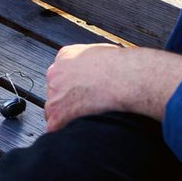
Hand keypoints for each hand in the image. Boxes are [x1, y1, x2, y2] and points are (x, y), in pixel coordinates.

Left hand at [44, 44, 181, 131]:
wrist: (128, 79)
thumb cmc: (125, 67)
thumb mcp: (106, 53)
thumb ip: (95, 61)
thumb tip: (104, 69)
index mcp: (66, 56)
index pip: (61, 73)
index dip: (73, 85)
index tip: (84, 92)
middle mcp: (56, 73)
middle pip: (56, 90)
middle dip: (69, 99)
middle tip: (87, 106)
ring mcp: (55, 93)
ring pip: (54, 108)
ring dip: (67, 115)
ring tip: (87, 118)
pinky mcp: (58, 113)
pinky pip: (55, 126)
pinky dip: (67, 129)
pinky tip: (82, 129)